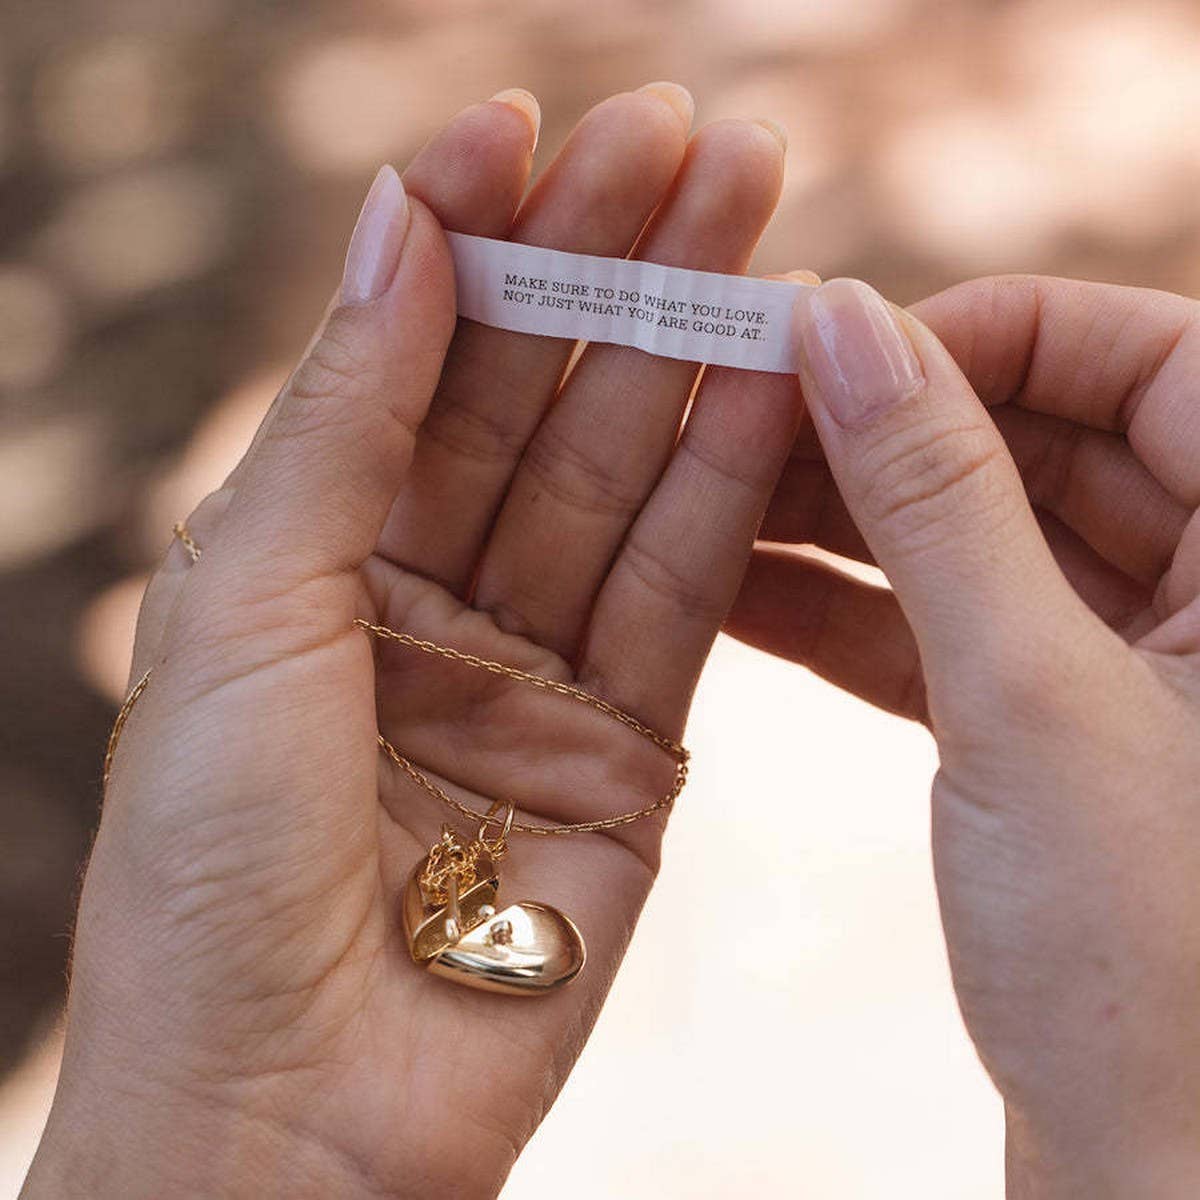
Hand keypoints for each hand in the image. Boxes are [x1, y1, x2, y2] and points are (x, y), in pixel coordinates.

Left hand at [24, 88, 796, 1198]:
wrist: (292, 1115)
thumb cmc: (212, 870)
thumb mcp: (247, 608)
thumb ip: (342, 420)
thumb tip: (397, 226)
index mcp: (315, 554)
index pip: (413, 357)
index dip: (471, 234)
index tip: (527, 121)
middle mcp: (432, 596)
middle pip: (535, 400)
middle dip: (607, 264)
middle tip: (690, 140)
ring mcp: (537, 665)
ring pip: (624, 479)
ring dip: (687, 352)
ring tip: (752, 225)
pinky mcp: (629, 745)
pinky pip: (684, 592)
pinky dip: (728, 484)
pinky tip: (767, 378)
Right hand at [727, 276, 1199, 1195]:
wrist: (1149, 1180)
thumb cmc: (1152, 966)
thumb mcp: (1026, 694)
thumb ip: (934, 496)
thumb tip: (842, 326)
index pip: (1152, 355)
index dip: (990, 335)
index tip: (838, 352)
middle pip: (1047, 443)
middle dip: (887, 431)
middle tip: (736, 417)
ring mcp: (1143, 665)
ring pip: (986, 539)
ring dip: (849, 520)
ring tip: (710, 497)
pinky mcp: (1063, 733)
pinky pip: (955, 632)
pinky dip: (854, 613)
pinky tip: (738, 591)